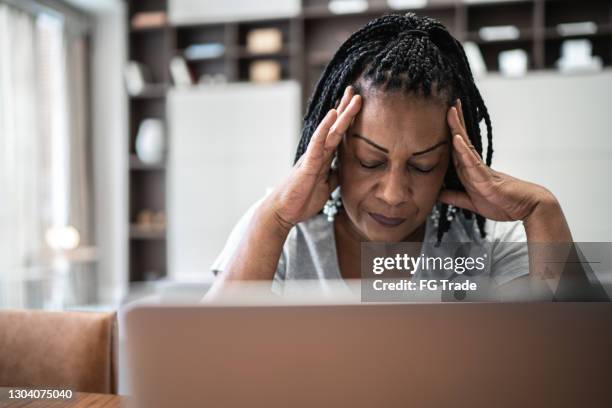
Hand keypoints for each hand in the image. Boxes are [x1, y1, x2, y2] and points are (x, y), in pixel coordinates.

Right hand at [267, 86, 361, 229]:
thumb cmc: (302, 198)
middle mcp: (319, 153)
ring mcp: (313, 156)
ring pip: (330, 131)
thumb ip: (336, 175)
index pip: (339, 134)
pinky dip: (325, 128)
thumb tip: (347, 167)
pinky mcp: (308, 164)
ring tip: (352, 97)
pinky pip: (318, 143)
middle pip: (336, 127)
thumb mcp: (327, 187)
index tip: (356, 103)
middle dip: (346, 109)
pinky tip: (332, 115)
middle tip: (355, 90)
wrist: (284, 211)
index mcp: (324, 158)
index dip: (347, 119)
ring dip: (342, 113)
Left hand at [439, 99, 555, 221]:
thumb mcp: (471, 202)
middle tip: (448, 103)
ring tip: (451, 111)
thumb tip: (438, 193)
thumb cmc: (503, 202)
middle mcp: (475, 166)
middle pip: (461, 141)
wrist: (527, 208)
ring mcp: (480, 170)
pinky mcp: (486, 179)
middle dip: (454, 122)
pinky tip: (456, 138)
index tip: (445, 117)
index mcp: (470, 171)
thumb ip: (455, 197)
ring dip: (457, 129)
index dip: (449, 133)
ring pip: (465, 146)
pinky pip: (473, 163)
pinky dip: (464, 151)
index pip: (457, 149)